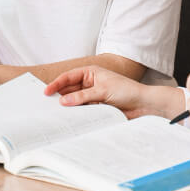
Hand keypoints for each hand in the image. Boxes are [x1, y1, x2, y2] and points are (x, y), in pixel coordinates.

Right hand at [44, 66, 168, 118]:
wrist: (143, 104)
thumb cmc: (127, 90)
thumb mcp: (102, 91)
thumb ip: (82, 97)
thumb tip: (64, 101)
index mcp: (90, 72)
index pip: (68, 77)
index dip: (56, 84)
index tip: (46, 92)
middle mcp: (90, 83)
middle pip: (69, 89)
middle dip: (59, 96)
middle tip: (46, 104)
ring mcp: (92, 95)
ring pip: (75, 100)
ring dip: (67, 106)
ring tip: (55, 113)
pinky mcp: (96, 107)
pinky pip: (82, 110)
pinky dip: (76, 113)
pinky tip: (69, 118)